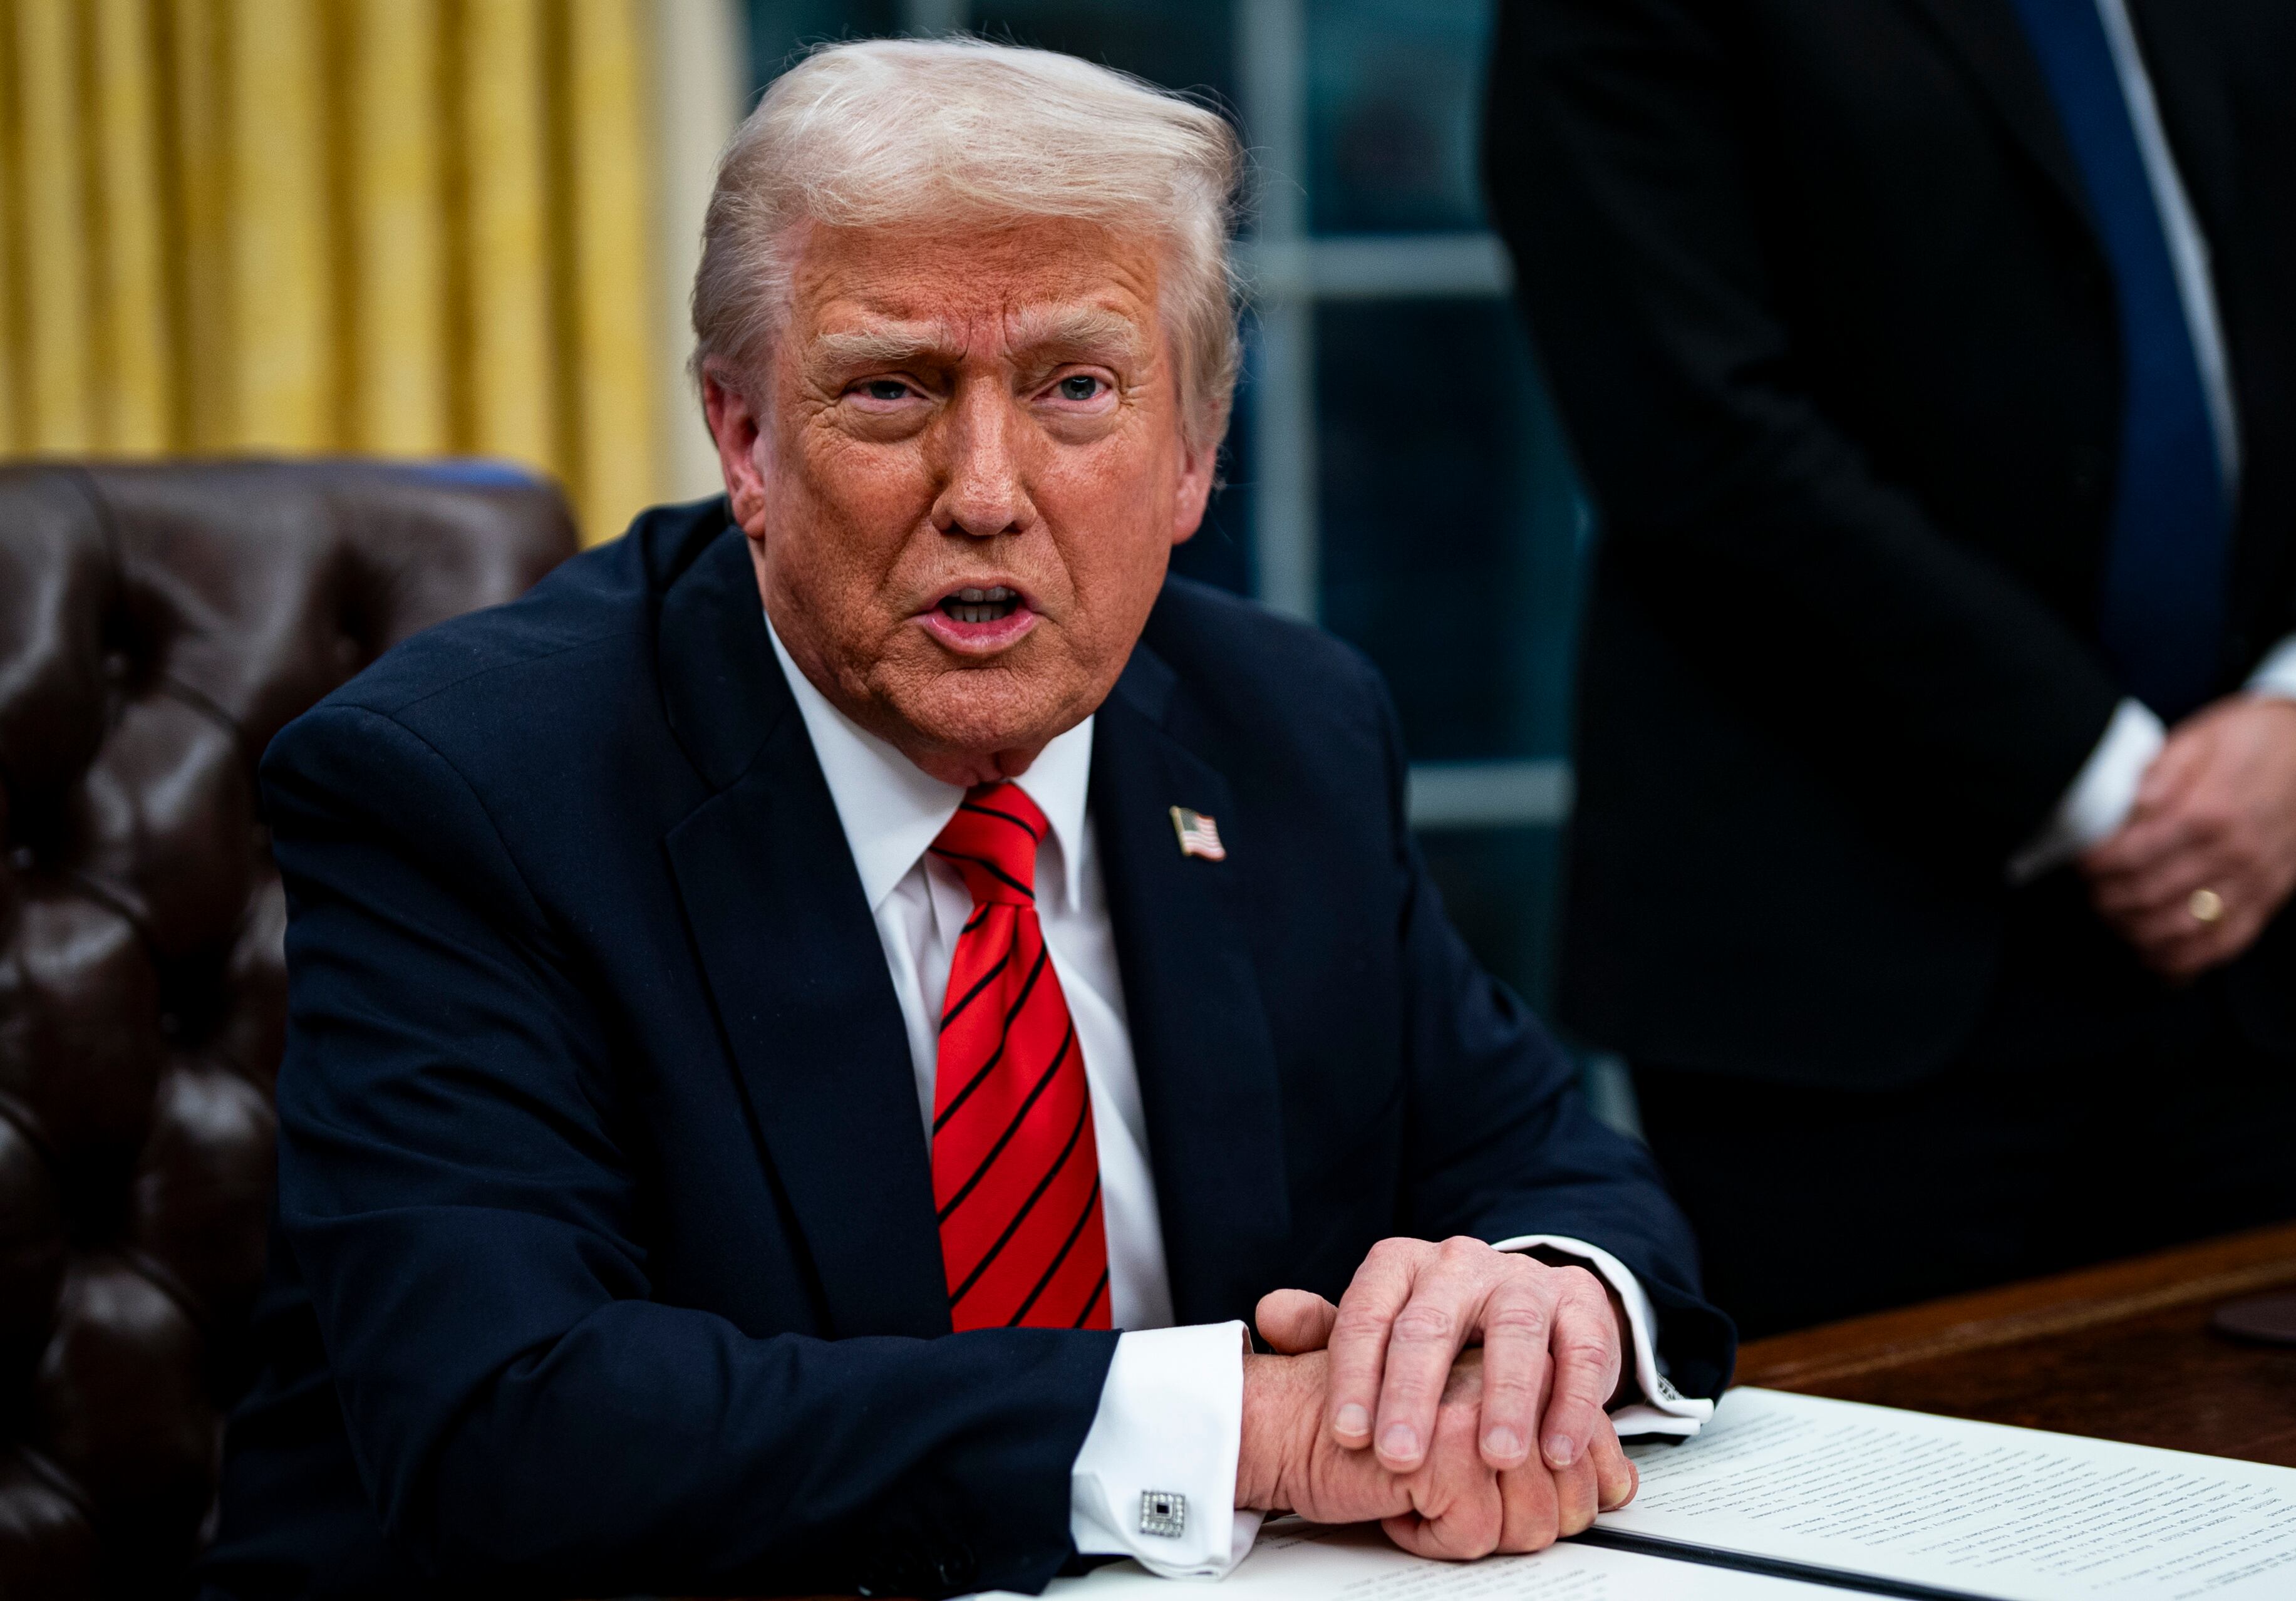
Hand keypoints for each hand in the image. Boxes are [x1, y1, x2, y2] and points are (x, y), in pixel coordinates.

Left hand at [1257, 1237, 1632, 1487]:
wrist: (1521, 1303)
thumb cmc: (1439, 1329)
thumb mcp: (1378, 1325)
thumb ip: (1324, 1328)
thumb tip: (1270, 1316)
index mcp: (1402, 1265)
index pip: (1367, 1312)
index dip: (1354, 1375)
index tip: (1346, 1435)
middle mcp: (1460, 1263)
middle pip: (1432, 1322)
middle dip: (1415, 1393)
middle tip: (1401, 1454)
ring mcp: (1523, 1281)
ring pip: (1513, 1331)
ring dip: (1506, 1398)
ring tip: (1494, 1455)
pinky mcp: (1580, 1305)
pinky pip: (1581, 1350)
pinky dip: (1573, 1402)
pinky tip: (1556, 1449)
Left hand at [2081, 696, 2295, 979]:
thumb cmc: (2252, 740)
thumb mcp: (2198, 739)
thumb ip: (2156, 775)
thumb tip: (2122, 807)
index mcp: (2208, 811)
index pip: (2132, 856)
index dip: (2096, 866)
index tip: (2079, 863)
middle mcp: (2233, 853)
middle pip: (2149, 896)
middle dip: (2107, 900)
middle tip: (2089, 892)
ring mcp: (2254, 880)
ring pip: (2181, 929)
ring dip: (2135, 932)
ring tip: (2112, 918)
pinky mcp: (2268, 898)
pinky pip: (2223, 944)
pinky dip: (2182, 959)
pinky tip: (2151, 955)